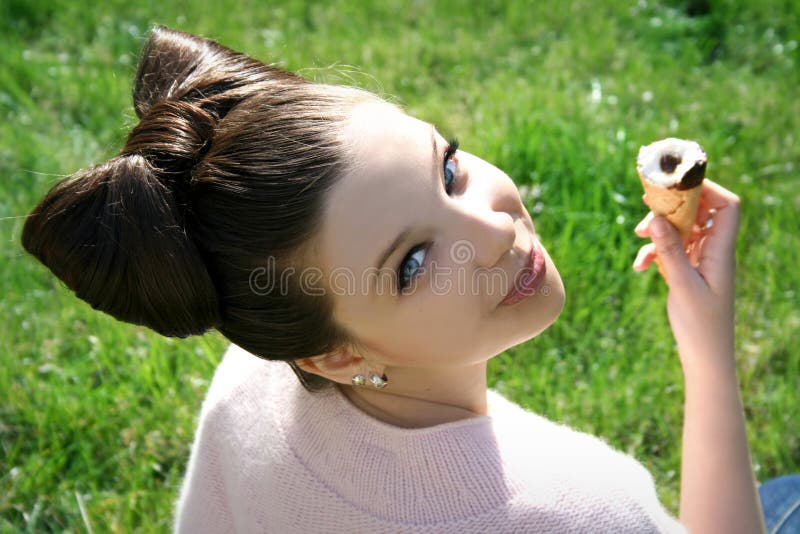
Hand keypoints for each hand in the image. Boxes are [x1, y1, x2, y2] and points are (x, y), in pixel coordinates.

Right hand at [632, 179, 740, 373]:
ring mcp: (701, 261)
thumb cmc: (700, 326)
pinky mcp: (689, 272)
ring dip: (658, 230)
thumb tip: (656, 218)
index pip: (727, 206)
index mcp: (721, 252)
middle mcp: (714, 252)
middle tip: (647, 206)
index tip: (677, 185)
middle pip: (699, 213)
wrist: (705, 357)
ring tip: (638, 236)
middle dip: (672, 207)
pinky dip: (654, 253)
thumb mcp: (682, 286)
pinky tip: (639, 267)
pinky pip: (671, 251)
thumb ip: (670, 251)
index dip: (707, 189)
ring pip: (680, 231)